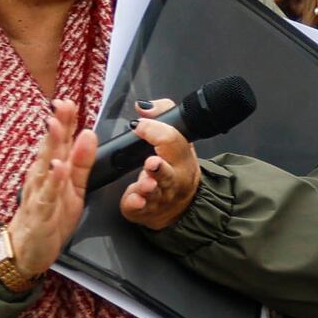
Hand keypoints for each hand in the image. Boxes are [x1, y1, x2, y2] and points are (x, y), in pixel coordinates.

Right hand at [0, 96, 93, 288]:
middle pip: (51, 147)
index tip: (70, 101)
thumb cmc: (50, 217)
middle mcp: (42, 176)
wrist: (27, 249)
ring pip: (46, 165)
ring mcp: (40, 193)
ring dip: (52, 145)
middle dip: (57, 125)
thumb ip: (82, 162)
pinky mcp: (41, 211)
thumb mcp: (74, 188)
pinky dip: (53, 180)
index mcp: (52, 169)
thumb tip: (88, 133)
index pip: (60, 141)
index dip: (65, 121)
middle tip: (62, 104)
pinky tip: (58, 167)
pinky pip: (48, 194)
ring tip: (57, 126)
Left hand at [118, 102, 205, 233]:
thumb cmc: (175, 168)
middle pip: (167, 173)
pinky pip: (140, 208)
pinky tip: (134, 200)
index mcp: (181, 159)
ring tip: (146, 183)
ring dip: (148, 187)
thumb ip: (161, 115)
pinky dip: (137, 204)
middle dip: (159, 168)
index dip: (155, 131)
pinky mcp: (143, 210)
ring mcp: (159, 197)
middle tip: (151, 162)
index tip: (139, 125)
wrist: (182, 206)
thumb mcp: (177, 139)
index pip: (173, 142)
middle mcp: (172, 180)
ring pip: (154, 193)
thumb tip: (142, 107)